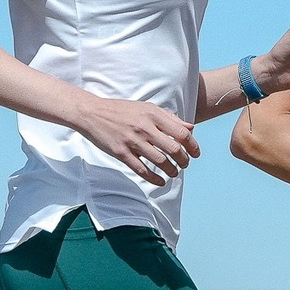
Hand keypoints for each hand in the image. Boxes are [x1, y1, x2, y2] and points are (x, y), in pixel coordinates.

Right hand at [74, 93, 201, 186]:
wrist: (92, 113)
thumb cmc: (122, 110)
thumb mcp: (146, 108)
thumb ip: (169, 118)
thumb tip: (191, 128)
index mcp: (153, 114)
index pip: (181, 133)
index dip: (193, 146)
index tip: (196, 153)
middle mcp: (144, 127)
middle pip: (173, 149)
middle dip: (184, 160)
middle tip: (185, 164)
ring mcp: (132, 141)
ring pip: (160, 161)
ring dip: (172, 170)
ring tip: (174, 173)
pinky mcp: (121, 153)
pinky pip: (142, 170)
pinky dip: (154, 179)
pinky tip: (161, 182)